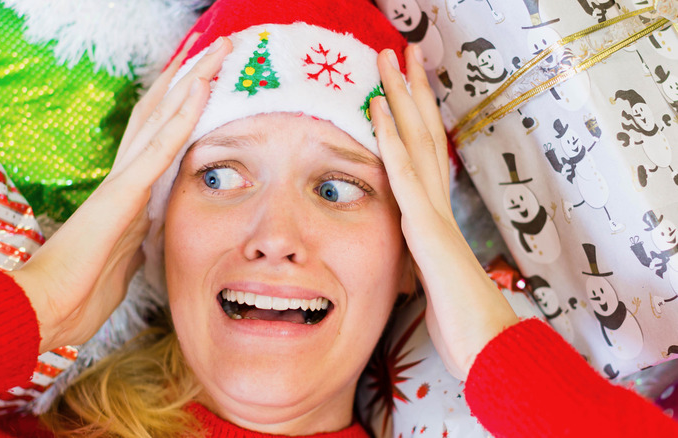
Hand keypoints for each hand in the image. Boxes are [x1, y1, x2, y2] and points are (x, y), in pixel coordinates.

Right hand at [10, 35, 232, 353]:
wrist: (47, 309)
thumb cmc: (81, 294)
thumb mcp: (124, 263)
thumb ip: (137, 242)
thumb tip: (148, 237)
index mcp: (127, 194)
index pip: (158, 137)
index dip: (180, 106)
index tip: (205, 81)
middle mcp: (126, 177)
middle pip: (160, 114)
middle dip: (189, 79)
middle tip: (216, 48)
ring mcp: (125, 181)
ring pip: (162, 116)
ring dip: (192, 80)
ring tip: (218, 49)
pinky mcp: (125, 192)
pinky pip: (160, 146)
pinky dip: (183, 115)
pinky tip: (201, 86)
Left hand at [371, 45, 518, 379]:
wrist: (486, 345)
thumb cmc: (461, 321)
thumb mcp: (431, 283)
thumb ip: (420, 260)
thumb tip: (413, 257)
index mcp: (435, 217)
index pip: (423, 156)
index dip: (414, 117)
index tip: (402, 87)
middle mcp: (436, 205)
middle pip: (424, 135)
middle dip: (411, 90)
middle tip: (402, 52)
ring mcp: (433, 212)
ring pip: (416, 142)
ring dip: (400, 97)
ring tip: (388, 58)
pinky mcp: (426, 228)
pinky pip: (404, 176)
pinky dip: (391, 140)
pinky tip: (377, 110)